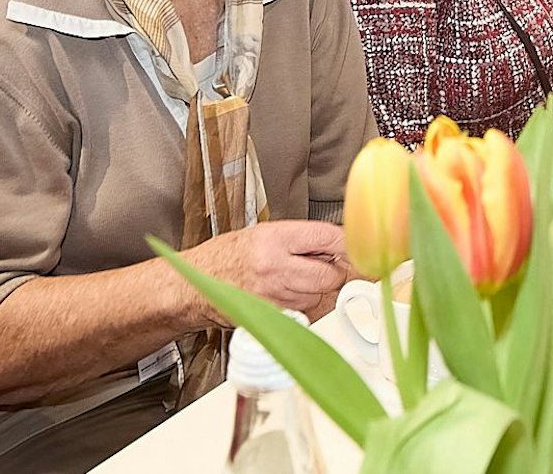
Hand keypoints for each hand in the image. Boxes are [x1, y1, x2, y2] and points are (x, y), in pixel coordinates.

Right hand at [182, 220, 351, 324]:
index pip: (329, 238)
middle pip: (331, 275)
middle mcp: (274, 268)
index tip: (358, 248)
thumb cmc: (228, 257)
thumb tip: (344, 245)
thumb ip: (306, 239)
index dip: (348, 244)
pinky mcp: (270, 318)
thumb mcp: (267, 233)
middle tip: (321, 266)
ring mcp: (272, 297)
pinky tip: (288, 295)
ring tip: (295, 279)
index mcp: (274, 239)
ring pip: (320, 296)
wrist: (194, 285)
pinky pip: (306, 313)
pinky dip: (306, 306)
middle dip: (333, 272)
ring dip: (319, 290)